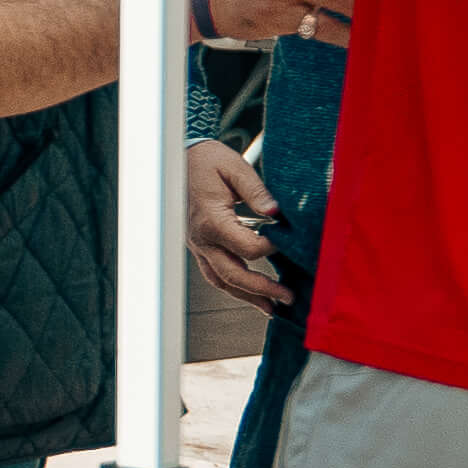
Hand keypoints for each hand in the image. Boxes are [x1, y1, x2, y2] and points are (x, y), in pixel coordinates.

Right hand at [185, 138, 288, 314]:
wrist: (177, 160)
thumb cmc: (206, 161)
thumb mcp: (235, 168)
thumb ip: (257, 192)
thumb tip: (277, 213)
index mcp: (211, 221)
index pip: (248, 249)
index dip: (273, 249)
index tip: (290, 243)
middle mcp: (201, 239)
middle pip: (233, 275)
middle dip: (263, 289)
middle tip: (289, 297)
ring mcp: (197, 245)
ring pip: (221, 280)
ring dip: (247, 297)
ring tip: (271, 308)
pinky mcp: (199, 246)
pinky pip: (214, 273)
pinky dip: (233, 287)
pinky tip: (250, 294)